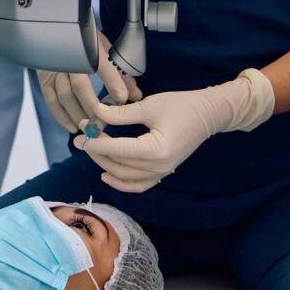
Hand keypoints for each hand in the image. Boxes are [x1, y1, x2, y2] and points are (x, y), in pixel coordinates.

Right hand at [37, 32, 139, 136]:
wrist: (58, 28)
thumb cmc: (85, 39)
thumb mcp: (105, 48)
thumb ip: (120, 72)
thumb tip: (136, 94)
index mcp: (87, 46)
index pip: (101, 66)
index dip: (113, 84)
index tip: (122, 99)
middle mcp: (68, 58)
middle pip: (80, 86)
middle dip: (93, 107)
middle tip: (105, 121)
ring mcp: (54, 69)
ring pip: (64, 97)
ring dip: (78, 115)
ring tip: (91, 126)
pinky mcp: (44, 79)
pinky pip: (51, 101)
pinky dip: (61, 116)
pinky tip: (73, 126)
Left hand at [76, 70, 272, 192]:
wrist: (208, 114)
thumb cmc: (181, 105)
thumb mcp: (149, 105)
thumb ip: (121, 113)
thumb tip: (95, 113)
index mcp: (156, 150)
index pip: (117, 150)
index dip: (95, 142)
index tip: (81, 132)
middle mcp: (159, 167)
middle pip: (118, 165)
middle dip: (96, 152)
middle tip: (81, 137)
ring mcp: (162, 172)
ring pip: (125, 177)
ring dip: (105, 165)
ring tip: (91, 149)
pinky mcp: (163, 172)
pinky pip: (138, 184)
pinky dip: (121, 183)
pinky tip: (106, 173)